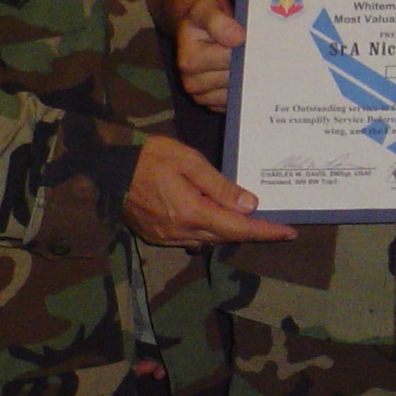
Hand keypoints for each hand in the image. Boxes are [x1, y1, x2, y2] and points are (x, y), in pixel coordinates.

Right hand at [124, 134, 295, 247]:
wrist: (106, 166)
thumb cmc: (149, 155)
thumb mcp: (189, 161)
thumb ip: (220, 186)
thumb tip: (250, 206)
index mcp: (191, 213)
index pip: (238, 228)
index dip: (265, 231)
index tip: (289, 232)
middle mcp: (180, 232)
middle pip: (225, 238)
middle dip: (252, 232)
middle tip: (275, 223)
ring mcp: (165, 237)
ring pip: (208, 240)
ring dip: (231, 232)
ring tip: (252, 221)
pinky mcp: (155, 235)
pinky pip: (191, 239)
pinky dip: (209, 231)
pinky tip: (217, 219)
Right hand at [167, 0, 244, 112]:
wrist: (196, 26)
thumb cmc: (202, 16)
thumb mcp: (206, 8)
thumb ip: (218, 21)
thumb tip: (237, 38)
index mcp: (189, 62)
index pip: (230, 60)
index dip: (243, 47)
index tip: (248, 37)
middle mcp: (192, 83)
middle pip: (235, 78)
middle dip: (247, 63)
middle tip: (251, 49)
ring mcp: (202, 97)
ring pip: (238, 92)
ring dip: (247, 77)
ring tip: (245, 59)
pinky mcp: (214, 104)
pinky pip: (237, 102)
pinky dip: (244, 91)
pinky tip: (244, 74)